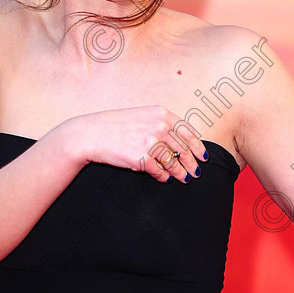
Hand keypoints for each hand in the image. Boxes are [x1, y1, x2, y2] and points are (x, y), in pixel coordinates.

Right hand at [60, 105, 207, 183]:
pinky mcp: (142, 158)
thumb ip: (160, 124)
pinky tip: (165, 179)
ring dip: (181, 173)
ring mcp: (150, 142)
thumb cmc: (114, 126)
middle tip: (197, 172)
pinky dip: (164, 177)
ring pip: (174, 162)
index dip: (197, 146)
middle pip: (183, 148)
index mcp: (161, 113)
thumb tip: (178, 141)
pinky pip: (160, 171)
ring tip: (185, 178)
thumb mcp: (141, 116)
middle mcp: (159, 126)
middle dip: (192, 163)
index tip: (203, 155)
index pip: (188, 131)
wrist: (90, 134)